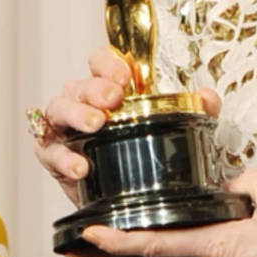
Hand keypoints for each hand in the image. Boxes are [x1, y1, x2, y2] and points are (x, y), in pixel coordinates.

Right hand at [32, 48, 208, 204]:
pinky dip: (62, 157)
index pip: (101, 61)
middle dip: (96, 88)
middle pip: (80, 83)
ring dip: (77, 113)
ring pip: (59, 108)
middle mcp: (82, 102)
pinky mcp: (53, 156)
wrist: (125, 195)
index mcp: (108, 88)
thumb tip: (207, 98)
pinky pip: (48, 150)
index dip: (109, 64)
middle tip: (113, 99)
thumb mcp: (175, 129)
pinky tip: (81, 167)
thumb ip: (196, 111)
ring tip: (96, 124)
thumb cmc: (143, 151)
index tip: (126, 78)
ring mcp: (64, 127)